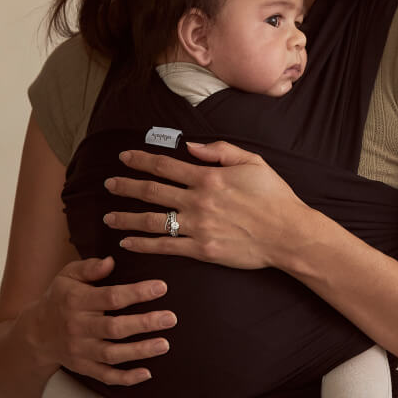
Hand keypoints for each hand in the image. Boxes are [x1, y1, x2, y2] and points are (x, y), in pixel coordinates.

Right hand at [35, 256, 176, 384]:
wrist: (35, 333)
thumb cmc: (60, 298)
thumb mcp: (67, 276)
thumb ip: (89, 267)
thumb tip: (111, 261)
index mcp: (76, 301)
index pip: (111, 297)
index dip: (137, 292)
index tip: (162, 287)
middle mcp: (78, 327)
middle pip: (115, 328)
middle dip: (144, 324)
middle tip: (171, 318)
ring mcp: (80, 350)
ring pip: (113, 354)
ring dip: (140, 351)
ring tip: (165, 344)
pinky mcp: (83, 367)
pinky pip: (105, 376)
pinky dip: (126, 378)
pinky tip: (147, 373)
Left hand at [102, 140, 308, 268]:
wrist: (289, 233)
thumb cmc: (274, 196)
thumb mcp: (252, 161)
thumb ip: (219, 151)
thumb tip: (190, 147)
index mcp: (208, 177)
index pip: (165, 166)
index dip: (141, 160)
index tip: (124, 158)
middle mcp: (198, 201)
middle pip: (152, 192)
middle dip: (126, 187)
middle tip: (108, 185)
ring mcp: (198, 227)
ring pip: (152, 221)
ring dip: (127, 218)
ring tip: (108, 217)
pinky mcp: (202, 250)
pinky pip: (166, 247)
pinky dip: (144, 244)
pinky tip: (128, 242)